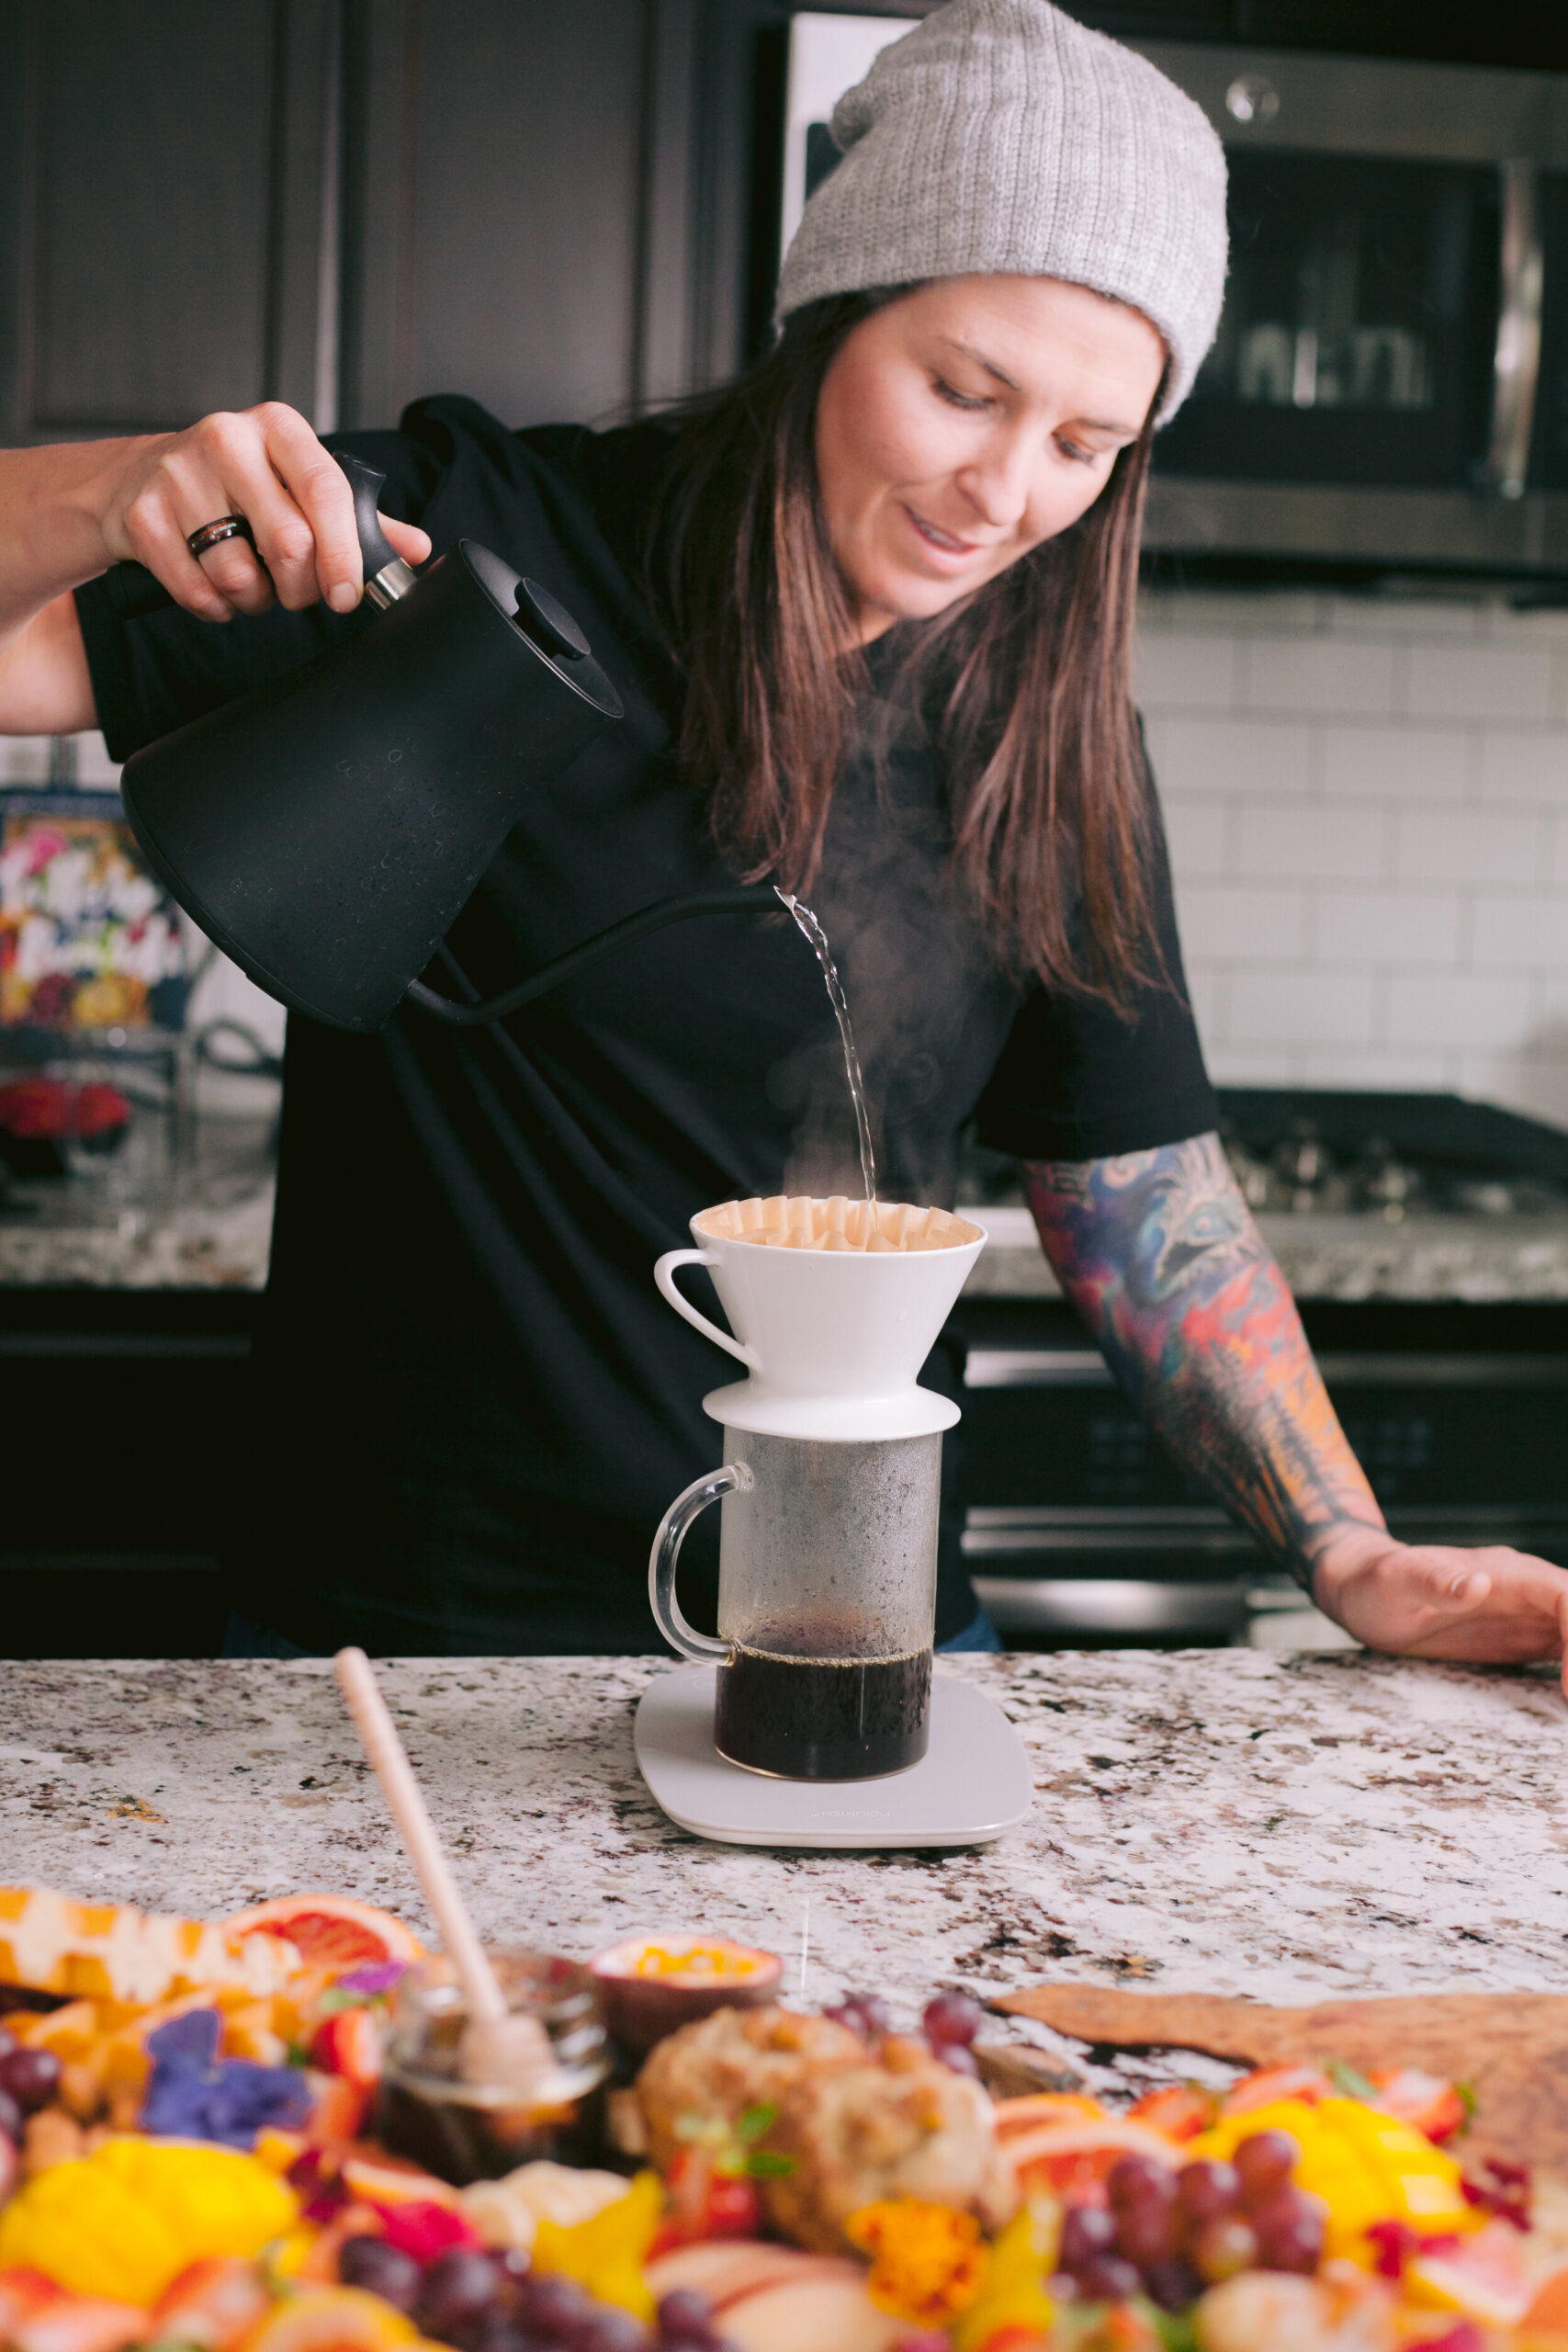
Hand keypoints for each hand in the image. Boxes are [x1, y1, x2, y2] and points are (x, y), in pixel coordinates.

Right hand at [98, 403, 430, 622]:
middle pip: (289, 543)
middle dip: (301, 589)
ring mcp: (178, 475)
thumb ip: (356, 517)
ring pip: (240, 575)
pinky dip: (216, 607)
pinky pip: (198, 592)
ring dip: (256, 601)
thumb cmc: (236, 486)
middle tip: (296, 592)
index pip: (327, 491)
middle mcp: (227, 439)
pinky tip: (216, 589)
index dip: (346, 554)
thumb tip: (416, 551)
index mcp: (277, 428)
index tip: (348, 595)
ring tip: (251, 582)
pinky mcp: (142, 516)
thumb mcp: (295, 484)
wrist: (136, 479)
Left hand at [1313, 1524, 1567, 1696]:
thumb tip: (1479, 1584)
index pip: (1564, 1595)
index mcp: (1506, 1572)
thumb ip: (1434, 1581)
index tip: (1567, 1686)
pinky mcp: (1522, 1639)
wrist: (1364, 1590)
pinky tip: (1565, 1703)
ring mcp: (1527, 1615)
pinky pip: (1564, 1653)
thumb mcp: (1396, 1581)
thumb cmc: (1376, 1582)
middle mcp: (1526, 1591)